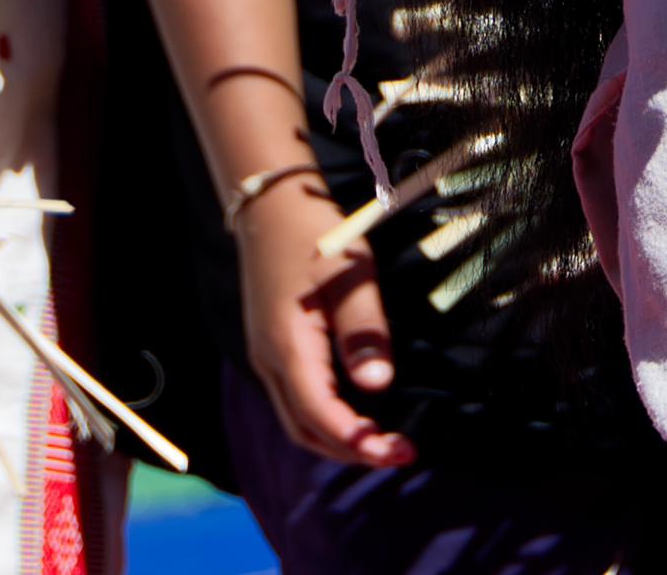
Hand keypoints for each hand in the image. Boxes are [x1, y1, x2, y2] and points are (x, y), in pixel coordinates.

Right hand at [236, 168, 415, 467]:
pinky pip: (296, 401)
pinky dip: (326, 421)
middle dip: (350, 450)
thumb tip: (377, 385)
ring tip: (383, 445)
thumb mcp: (352, 275)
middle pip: (304, 429)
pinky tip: (357, 418)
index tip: (396, 451)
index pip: (318, 413)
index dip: (356, 440)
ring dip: (338, 440)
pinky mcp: (273, 350)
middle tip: (400, 455)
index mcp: (287, 346)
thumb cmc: (317, 236)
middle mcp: (269, 362)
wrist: (270, 210)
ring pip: (297, 420)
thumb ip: (364, 330)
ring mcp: (267, 358)